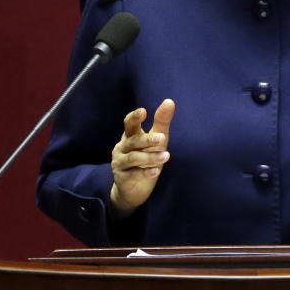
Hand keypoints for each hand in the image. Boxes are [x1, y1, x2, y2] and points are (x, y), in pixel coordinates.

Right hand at [109, 98, 174, 217]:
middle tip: (162, 138)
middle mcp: (122, 147)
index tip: (143, 112)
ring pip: (134, 158)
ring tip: (166, 156)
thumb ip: (161, 121)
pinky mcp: (121, 178)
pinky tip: (156, 172)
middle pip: (133, 141)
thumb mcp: (156, 140)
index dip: (135, 117)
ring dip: (150, 157)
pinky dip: (145, 173)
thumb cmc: (146, 158)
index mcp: (130, 135)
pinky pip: (133, 174)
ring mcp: (119, 163)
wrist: (134, 189)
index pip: (129, 124)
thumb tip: (169, 101)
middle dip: (148, 140)